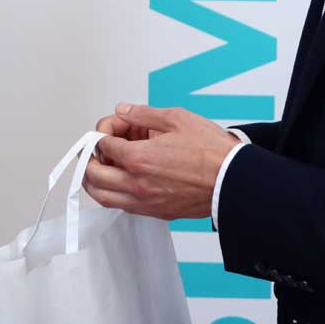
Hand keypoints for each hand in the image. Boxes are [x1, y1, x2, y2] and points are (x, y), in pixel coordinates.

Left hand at [82, 104, 238, 220]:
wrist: (233, 181)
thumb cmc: (211, 151)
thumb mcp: (176, 118)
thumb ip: (143, 114)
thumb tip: (123, 110)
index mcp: (138, 159)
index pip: (102, 145)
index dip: (104, 131)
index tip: (114, 126)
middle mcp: (136, 184)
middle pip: (92, 176)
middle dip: (90, 158)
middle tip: (101, 147)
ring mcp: (145, 202)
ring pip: (102, 198)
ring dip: (97, 180)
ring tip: (106, 165)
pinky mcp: (156, 213)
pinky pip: (121, 206)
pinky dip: (114, 193)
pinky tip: (125, 178)